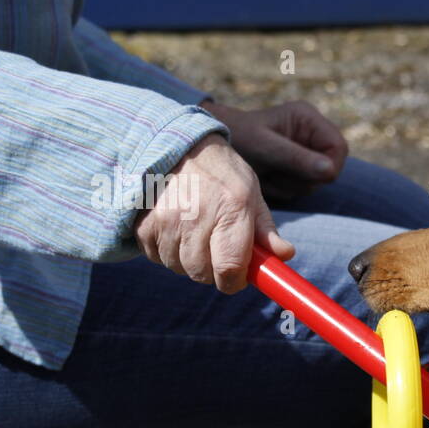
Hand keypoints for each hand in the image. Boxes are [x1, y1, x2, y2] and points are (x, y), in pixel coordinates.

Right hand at [133, 134, 294, 292]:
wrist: (175, 146)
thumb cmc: (222, 174)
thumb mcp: (251, 194)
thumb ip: (265, 230)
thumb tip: (285, 255)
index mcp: (232, 208)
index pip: (230, 267)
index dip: (234, 282)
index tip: (237, 278)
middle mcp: (197, 215)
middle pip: (202, 273)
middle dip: (213, 271)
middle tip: (216, 251)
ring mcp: (166, 220)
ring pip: (179, 267)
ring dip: (188, 262)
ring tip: (195, 235)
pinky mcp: (143, 223)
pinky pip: (157, 257)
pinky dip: (167, 251)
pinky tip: (176, 230)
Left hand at [201, 100, 348, 202]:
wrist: (210, 146)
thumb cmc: (236, 138)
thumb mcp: (265, 148)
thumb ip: (297, 158)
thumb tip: (330, 171)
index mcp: (307, 119)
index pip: (339, 147)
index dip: (330, 166)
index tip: (309, 177)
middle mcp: (310, 133)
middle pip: (330, 167)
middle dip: (304, 177)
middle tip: (276, 174)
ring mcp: (304, 151)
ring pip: (315, 180)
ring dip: (291, 185)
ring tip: (266, 175)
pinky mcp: (295, 166)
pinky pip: (302, 186)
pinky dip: (285, 189)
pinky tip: (266, 179)